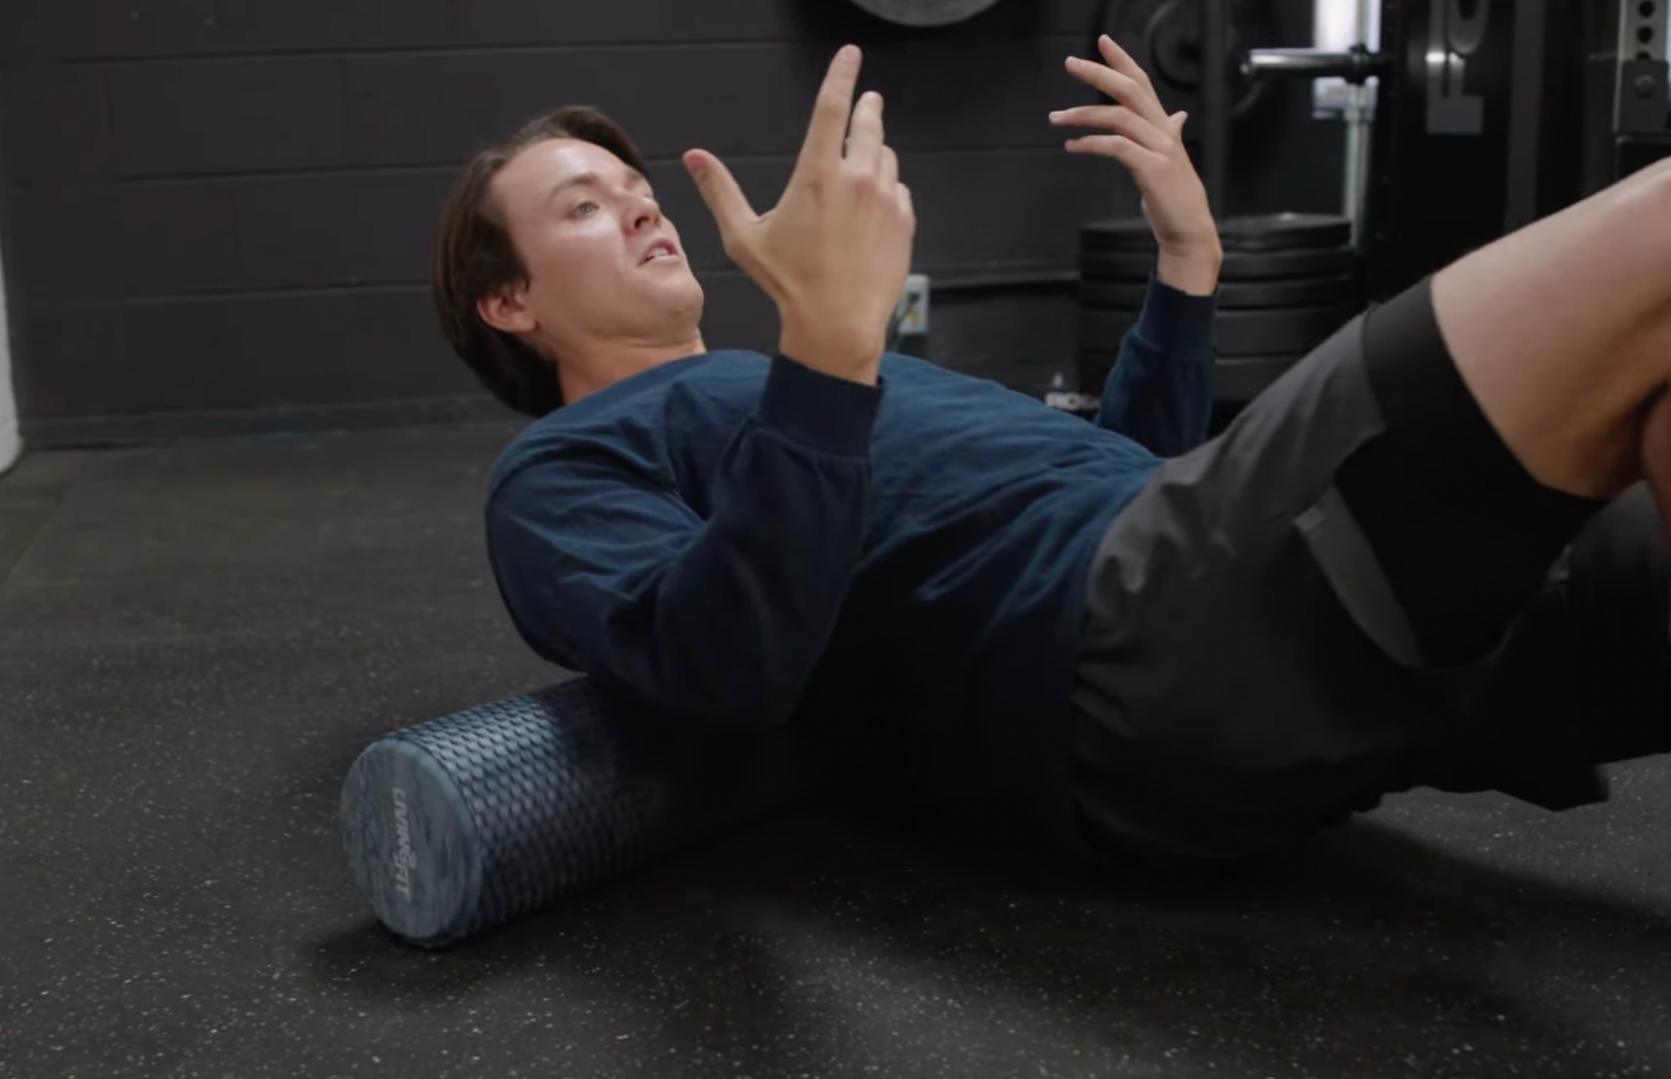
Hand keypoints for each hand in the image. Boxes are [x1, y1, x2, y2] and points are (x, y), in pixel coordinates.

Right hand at [684, 45, 915, 384]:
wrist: (838, 324)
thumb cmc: (787, 283)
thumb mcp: (744, 236)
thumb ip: (720, 191)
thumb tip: (694, 157)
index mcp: (817, 175)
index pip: (832, 107)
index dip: (841, 75)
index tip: (850, 55)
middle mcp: (857, 179)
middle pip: (868, 124)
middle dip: (867, 108)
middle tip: (868, 101)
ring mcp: (886, 200)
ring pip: (885, 158)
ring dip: (874, 155)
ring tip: (859, 173)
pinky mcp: (905, 222)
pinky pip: (899, 190)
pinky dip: (887, 191)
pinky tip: (871, 210)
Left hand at [1050, 35, 1222, 295]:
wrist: (1188, 231)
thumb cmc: (1174, 198)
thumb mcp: (1170, 160)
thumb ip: (1170, 133)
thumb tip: (1177, 115)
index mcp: (1163, 126)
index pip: (1142, 83)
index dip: (1124, 61)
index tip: (1103, 42)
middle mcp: (1163, 131)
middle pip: (1130, 90)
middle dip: (1099, 73)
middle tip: (1071, 63)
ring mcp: (1159, 149)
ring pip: (1119, 117)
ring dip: (1083, 114)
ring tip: (1057, 118)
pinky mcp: (1152, 169)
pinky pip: (1116, 147)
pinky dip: (1091, 144)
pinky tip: (1072, 146)